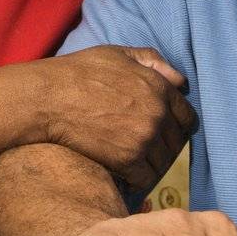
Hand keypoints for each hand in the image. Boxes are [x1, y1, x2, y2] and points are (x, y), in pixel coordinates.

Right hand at [20, 46, 198, 192]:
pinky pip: (146, 179)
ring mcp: (144, 137)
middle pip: (177, 143)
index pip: (188, 117)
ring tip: (137, 165)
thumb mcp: (118, 55)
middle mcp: (158, 113)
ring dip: (153, 166)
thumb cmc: (78, 72)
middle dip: (165, 147)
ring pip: (164, 163)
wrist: (48, 98)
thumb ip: (152, 62)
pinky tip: (126, 176)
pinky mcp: (128, 160)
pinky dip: (138, 181)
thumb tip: (180, 80)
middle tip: (148, 151)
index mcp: (159, 87)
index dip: (178, 126)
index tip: (166, 133)